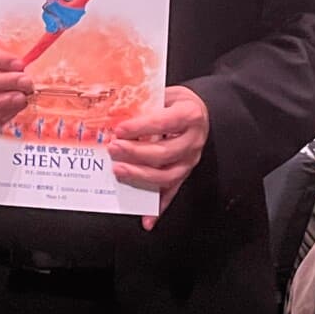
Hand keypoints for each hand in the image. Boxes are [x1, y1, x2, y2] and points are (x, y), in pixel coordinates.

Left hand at [109, 86, 210, 224]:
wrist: (202, 113)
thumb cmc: (178, 103)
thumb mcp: (166, 93)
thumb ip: (146, 103)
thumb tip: (114, 113)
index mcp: (190, 116)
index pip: (163, 123)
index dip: (140, 127)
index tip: (119, 129)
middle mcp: (193, 141)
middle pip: (163, 153)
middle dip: (134, 153)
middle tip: (112, 149)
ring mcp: (190, 161)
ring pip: (167, 176)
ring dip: (140, 176)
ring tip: (118, 170)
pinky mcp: (185, 174)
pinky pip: (172, 193)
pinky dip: (159, 208)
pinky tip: (147, 220)